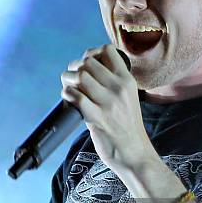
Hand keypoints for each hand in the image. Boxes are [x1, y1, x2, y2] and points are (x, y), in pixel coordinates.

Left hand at [61, 44, 153, 173]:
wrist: (134, 151)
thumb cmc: (127, 125)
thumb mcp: (129, 97)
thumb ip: (114, 82)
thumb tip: (87, 68)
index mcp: (127, 80)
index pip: (107, 51)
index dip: (91, 53)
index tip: (86, 64)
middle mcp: (119, 88)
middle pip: (88, 63)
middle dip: (75, 68)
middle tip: (72, 78)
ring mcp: (108, 103)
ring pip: (80, 77)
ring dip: (68, 80)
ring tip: (69, 88)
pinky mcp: (97, 117)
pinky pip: (76, 96)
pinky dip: (67, 95)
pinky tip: (69, 99)